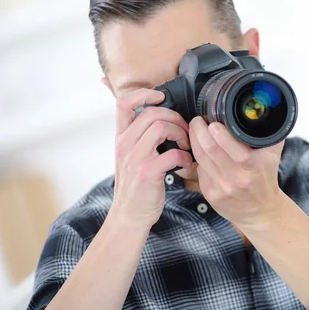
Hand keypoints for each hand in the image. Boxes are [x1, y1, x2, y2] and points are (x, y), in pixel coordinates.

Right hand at [110, 89, 192, 227]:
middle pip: (152, 112)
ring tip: (186, 146)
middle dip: (175, 118)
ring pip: (161, 127)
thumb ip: (141, 137)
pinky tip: (187, 164)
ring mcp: (134, 157)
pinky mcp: (147, 172)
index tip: (161, 98)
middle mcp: (124, 144)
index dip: (144, 94)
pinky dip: (185, 157)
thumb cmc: (137, 186)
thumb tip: (163, 118)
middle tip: (184, 132)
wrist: (129, 215)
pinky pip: (172, 153)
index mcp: (121, 138)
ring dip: (181, 134)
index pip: (123, 103)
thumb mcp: (131, 157)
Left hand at [188, 116, 284, 227]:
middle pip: (210, 150)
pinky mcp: (211, 195)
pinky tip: (200, 149)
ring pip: (201, 158)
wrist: (260, 211)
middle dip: (199, 131)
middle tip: (197, 121)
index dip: (219, 133)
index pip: (233, 148)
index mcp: (253, 167)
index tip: (213, 122)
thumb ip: (270, 134)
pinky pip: (200, 170)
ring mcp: (222, 188)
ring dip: (194, 141)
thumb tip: (264, 111)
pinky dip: (198, 157)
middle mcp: (237, 179)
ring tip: (195, 130)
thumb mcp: (273, 156)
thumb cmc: (265, 179)